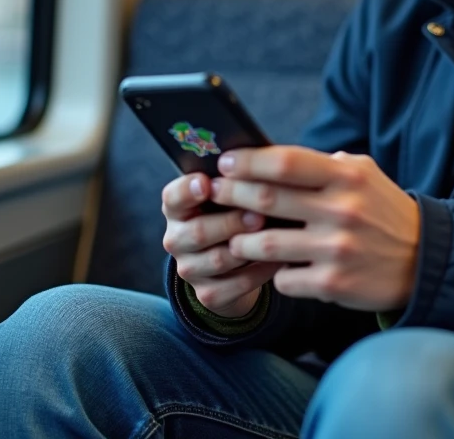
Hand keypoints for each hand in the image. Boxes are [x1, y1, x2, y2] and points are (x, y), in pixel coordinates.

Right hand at [161, 173, 282, 317]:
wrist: (235, 262)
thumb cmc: (236, 212)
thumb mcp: (230, 195)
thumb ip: (236, 180)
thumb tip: (259, 160)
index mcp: (178, 207)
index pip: (174, 197)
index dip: (188, 191)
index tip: (207, 183)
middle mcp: (176, 238)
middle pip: (198, 232)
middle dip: (230, 223)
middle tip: (258, 215)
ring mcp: (190, 269)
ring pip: (218, 260)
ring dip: (248, 248)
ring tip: (275, 236)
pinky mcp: (208, 294)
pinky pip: (235, 285)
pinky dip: (260, 272)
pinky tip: (280, 259)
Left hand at [209, 148, 420, 311]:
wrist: (424, 259)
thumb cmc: (383, 210)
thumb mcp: (363, 174)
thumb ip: (322, 164)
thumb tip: (267, 157)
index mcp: (346, 177)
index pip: (285, 162)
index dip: (247, 161)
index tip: (224, 163)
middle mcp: (341, 210)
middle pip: (265, 199)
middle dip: (230, 195)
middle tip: (215, 194)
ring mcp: (337, 249)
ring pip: (264, 244)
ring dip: (242, 241)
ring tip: (237, 237)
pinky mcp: (333, 284)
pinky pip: (283, 279)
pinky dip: (274, 274)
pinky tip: (277, 268)